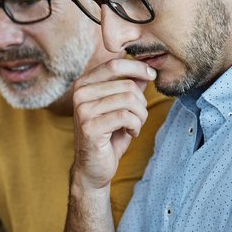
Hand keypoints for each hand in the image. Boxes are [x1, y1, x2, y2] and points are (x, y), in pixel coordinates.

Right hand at [71, 58, 155, 191]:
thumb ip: (130, 87)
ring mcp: (83, 110)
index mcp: (84, 84)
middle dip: (141, 102)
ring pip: (128, 100)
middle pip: (126, 85)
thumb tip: (146, 69)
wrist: (94, 168)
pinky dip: (135, 125)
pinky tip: (131, 133)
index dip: (138, 67)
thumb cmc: (109, 137)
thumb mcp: (121, 107)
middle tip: (139, 117)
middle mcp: (80, 94)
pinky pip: (125, 116)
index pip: (114, 64)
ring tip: (135, 126)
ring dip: (140, 116)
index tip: (152, 75)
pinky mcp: (89, 127)